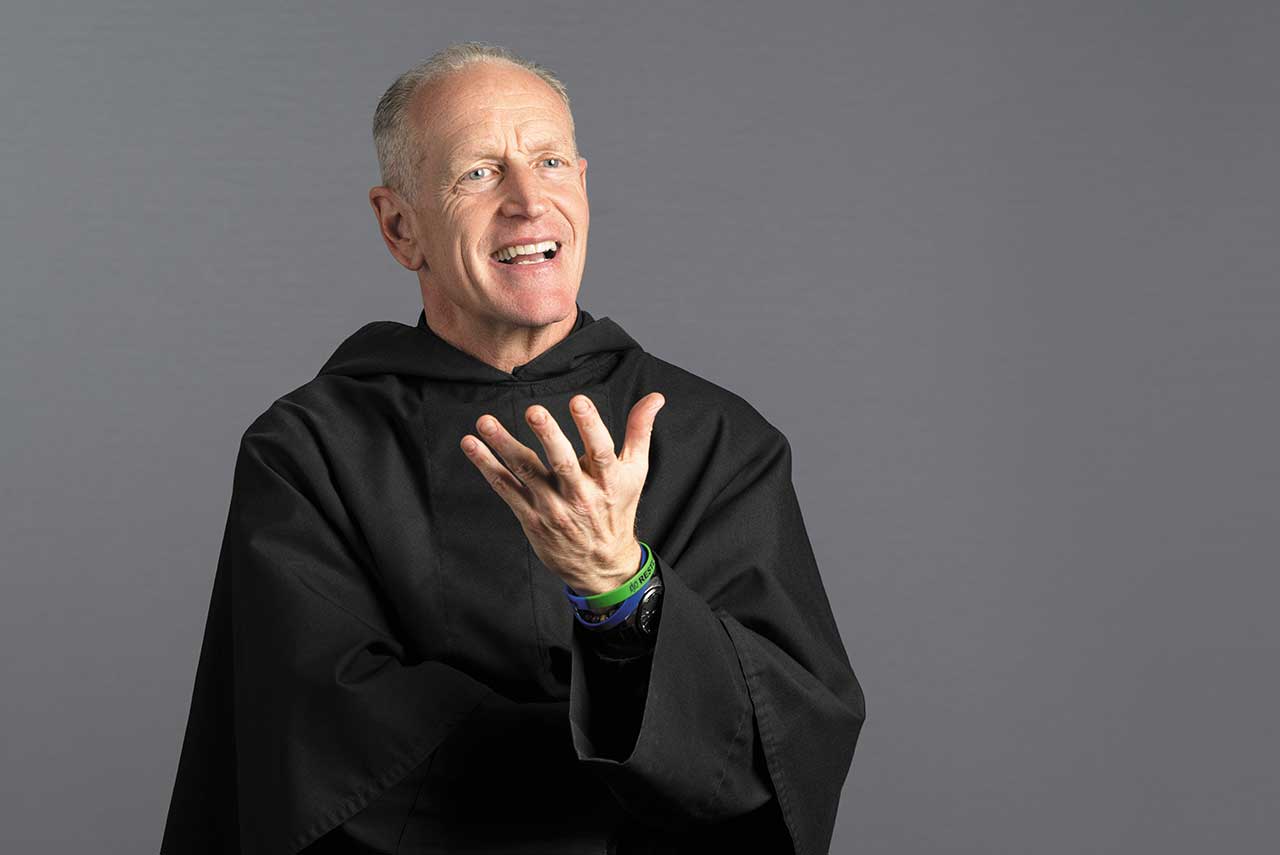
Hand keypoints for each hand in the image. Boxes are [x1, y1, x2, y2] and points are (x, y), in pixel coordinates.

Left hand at [460, 392, 665, 594]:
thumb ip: (640, 431)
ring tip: (485, 423)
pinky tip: (472, 445)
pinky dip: (487, 466)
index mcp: (608, 480)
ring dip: (503, 446)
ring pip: (526, 472)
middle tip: (534, 412)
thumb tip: (655, 397)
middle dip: (548, 436)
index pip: (601, 450)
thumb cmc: (617, 509)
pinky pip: (506, 488)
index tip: (578, 401)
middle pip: (563, 462)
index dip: (590, 425)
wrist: (601, 564)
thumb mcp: (635, 472)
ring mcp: (553, 507)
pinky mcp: (531, 517)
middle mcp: (580, 494)